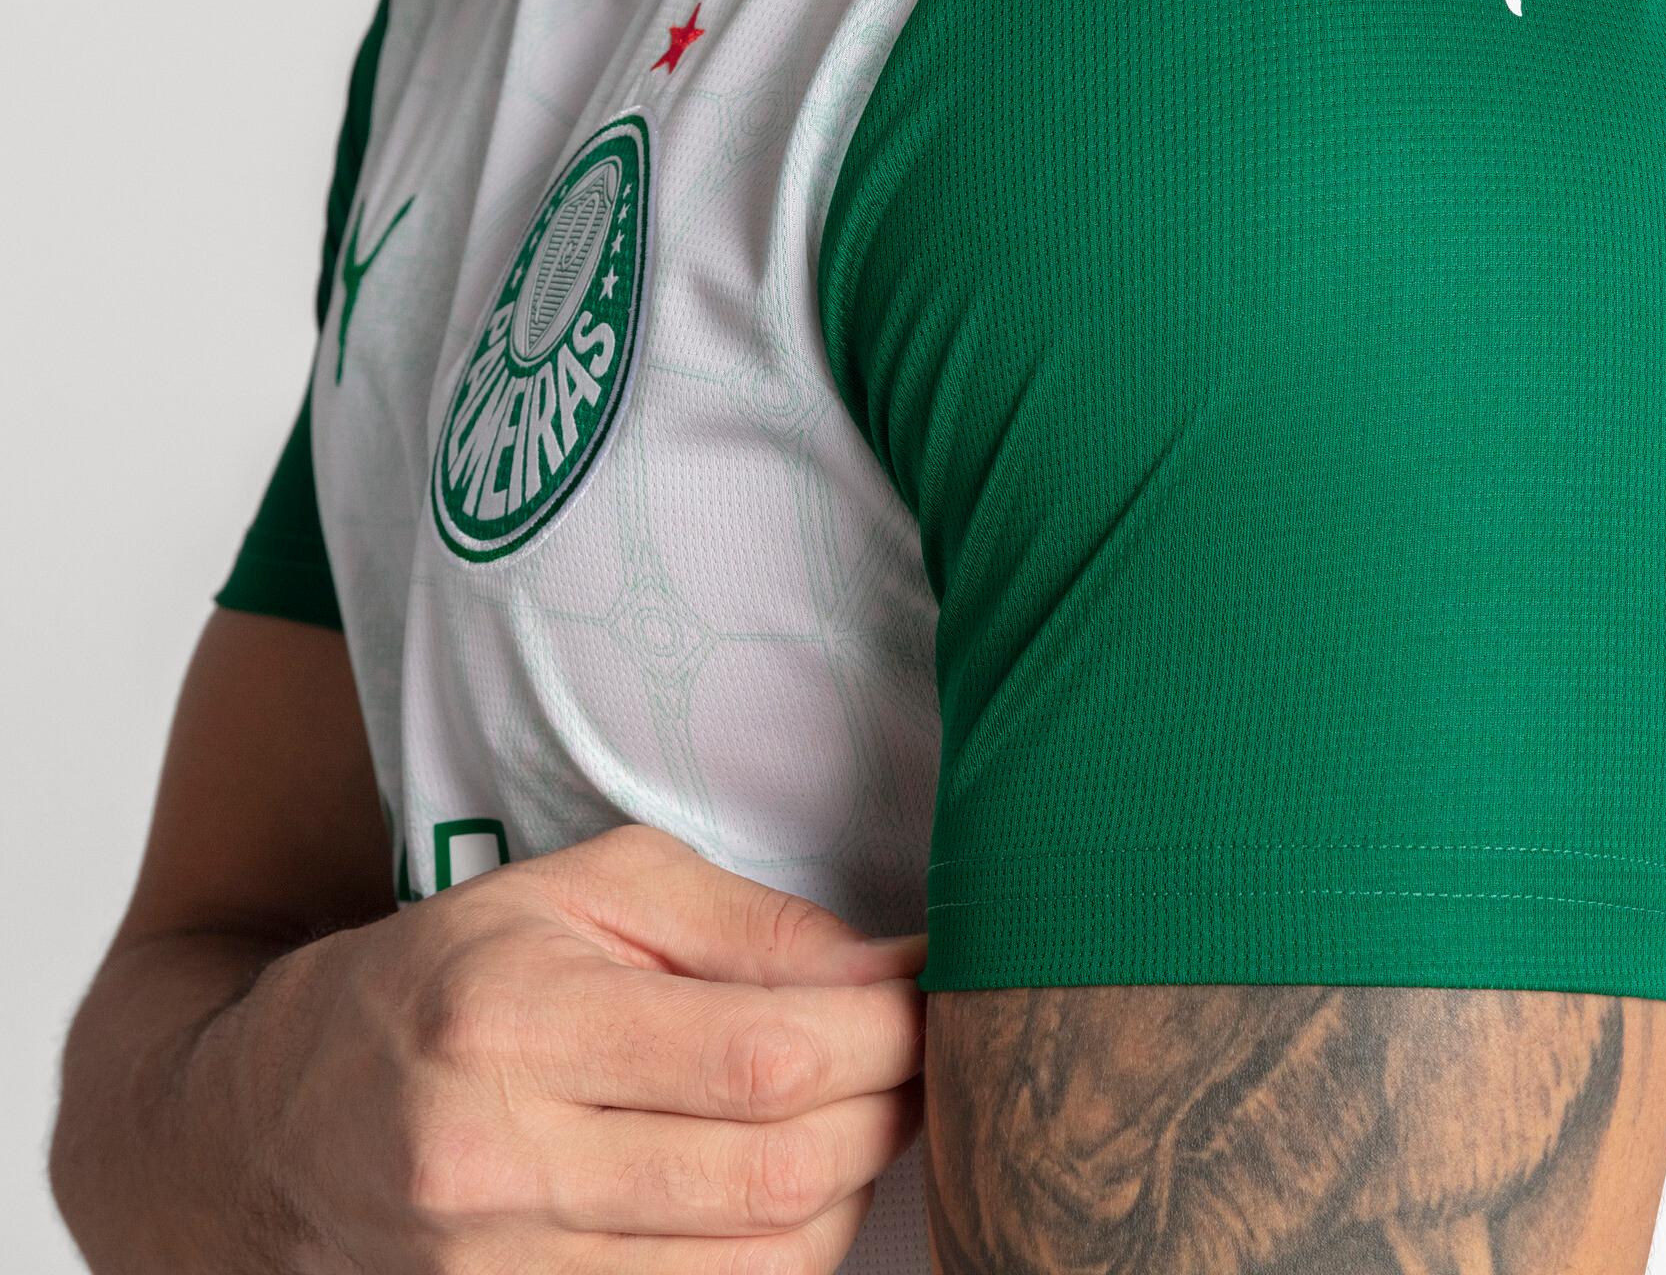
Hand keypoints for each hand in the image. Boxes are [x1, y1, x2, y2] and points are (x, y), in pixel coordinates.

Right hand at [222, 824, 926, 1272]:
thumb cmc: (454, 974)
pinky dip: (779, 1260)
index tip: (935, 992)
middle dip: (886, 1110)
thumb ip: (741, 924)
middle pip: (771, 1173)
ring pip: (754, 1267)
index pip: (760, 1052)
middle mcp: (494, 1162)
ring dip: (846, 1192)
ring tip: (863, 1115)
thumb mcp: (584, 890)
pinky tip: (793, 1191)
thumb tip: (887, 970)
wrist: (269, 1123)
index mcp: (513, 1020)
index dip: (882, 1031)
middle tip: (922, 1055)